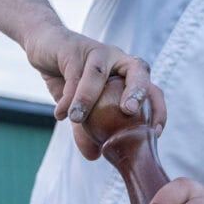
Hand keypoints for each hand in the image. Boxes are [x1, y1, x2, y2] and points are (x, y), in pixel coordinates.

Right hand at [22, 24, 165, 159]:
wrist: (45, 46)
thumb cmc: (70, 78)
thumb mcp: (81, 108)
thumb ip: (88, 130)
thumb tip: (94, 156)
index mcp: (128, 74)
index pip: (152, 90)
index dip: (158, 110)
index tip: (155, 133)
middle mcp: (118, 60)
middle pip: (138, 70)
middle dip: (137, 91)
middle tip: (129, 112)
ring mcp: (98, 51)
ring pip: (99, 73)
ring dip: (88, 97)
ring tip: (77, 119)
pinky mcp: (73, 49)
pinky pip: (73, 74)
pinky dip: (67, 96)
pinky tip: (60, 114)